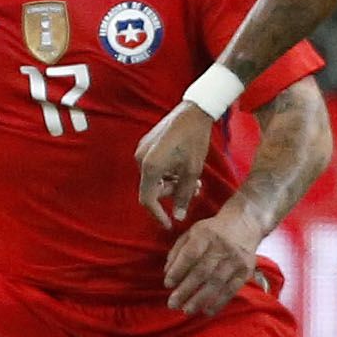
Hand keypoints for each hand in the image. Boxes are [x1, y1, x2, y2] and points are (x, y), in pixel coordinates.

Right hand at [137, 101, 216, 226]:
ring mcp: (142, 150)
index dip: (158, 215)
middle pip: (153, 188)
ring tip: (195, 179)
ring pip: (155, 178)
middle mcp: (140, 159)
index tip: (169, 224)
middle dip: (172, 193)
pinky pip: (155, 166)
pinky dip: (169, 172)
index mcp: (150, 167)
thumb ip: (184, 195)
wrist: (194, 111)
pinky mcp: (147, 144)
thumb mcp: (192, 171)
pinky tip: (184, 168)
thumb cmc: (195, 140)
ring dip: (173, 182)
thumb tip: (178, 216)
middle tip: (195, 190)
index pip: (147, 199)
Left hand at [164, 203, 264, 315]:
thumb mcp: (193, 232)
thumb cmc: (213, 231)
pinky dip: (219, 302)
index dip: (178, 270)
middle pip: (202, 271)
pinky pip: (231, 289)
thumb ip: (178, 251)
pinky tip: (207, 311)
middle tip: (172, 304)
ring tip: (187, 310)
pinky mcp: (246, 270)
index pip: (190, 254)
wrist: (245, 223)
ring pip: (216, 283)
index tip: (167, 284)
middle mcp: (222, 247)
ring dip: (200, 299)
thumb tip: (167, 273)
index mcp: (206, 235)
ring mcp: (236, 260)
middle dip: (186, 290)